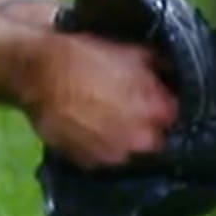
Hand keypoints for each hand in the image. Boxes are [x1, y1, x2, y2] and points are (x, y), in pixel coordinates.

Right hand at [23, 30, 178, 169]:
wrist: (38, 72)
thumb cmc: (86, 56)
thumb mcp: (131, 51)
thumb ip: (159, 68)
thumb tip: (174, 74)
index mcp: (157, 110)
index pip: (178, 116)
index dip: (166, 106)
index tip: (157, 99)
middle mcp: (142, 140)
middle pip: (157, 138)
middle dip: (149, 126)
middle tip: (132, 111)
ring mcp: (116, 156)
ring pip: (132, 152)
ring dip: (126, 140)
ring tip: (110, 122)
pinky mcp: (90, 165)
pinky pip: (106, 159)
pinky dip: (103, 148)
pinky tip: (93, 131)